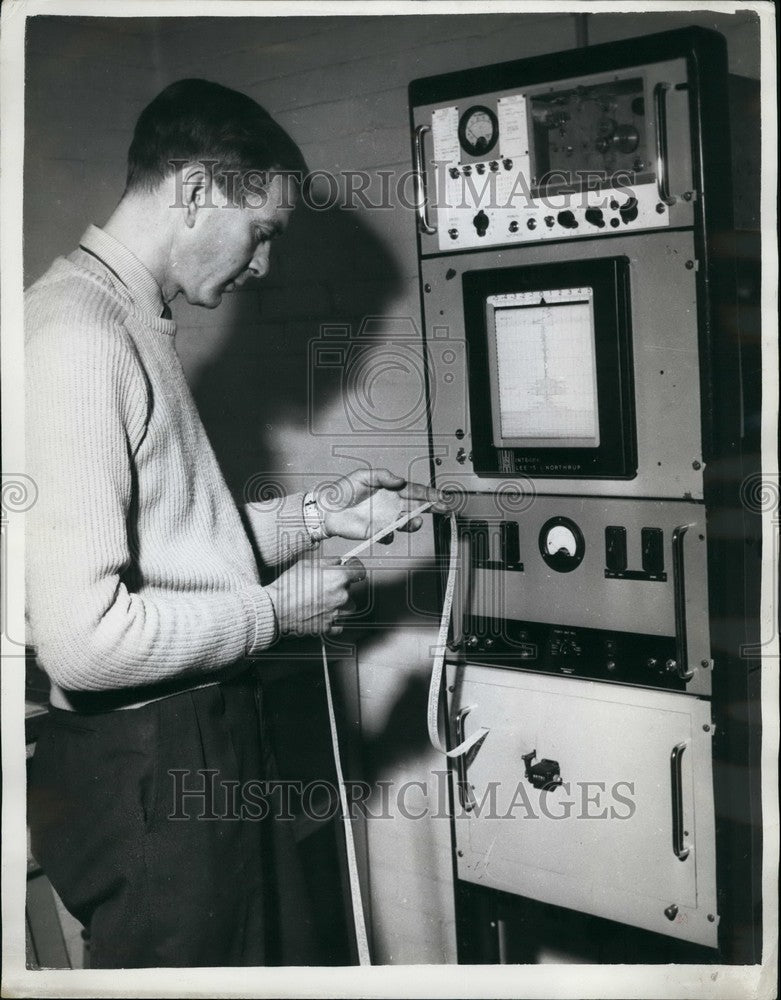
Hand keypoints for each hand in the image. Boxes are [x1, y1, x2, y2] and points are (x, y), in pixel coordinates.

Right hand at [265, 556, 364, 636]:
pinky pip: (339, 623)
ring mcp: (337, 614)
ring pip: (347, 608)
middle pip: (350, 590)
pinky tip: (323, 613)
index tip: (351, 569)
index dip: (354, 568)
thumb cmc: (287, 587)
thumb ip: (326, 563)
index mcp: (338, 579)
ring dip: (340, 604)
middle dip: (341, 587)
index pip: (359, 571)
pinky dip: (334, 619)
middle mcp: (341, 597)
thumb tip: (336, 562)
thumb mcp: (306, 565)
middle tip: (324, 586)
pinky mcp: (329, 627)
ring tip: (323, 600)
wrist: (275, 609)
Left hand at [316, 468, 449, 544]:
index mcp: (391, 490)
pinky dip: (389, 535)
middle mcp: (391, 505)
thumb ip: (383, 476)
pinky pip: (388, 536)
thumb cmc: (343, 491)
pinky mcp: (376, 532)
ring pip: (406, 522)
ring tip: (416, 521)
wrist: (327, 509)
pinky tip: (386, 532)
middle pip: (416, 506)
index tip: (440, 496)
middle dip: (431, 507)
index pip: (414, 491)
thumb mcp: (363, 476)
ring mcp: (386, 519)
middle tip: (443, 509)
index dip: (429, 493)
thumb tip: (400, 480)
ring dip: (413, 523)